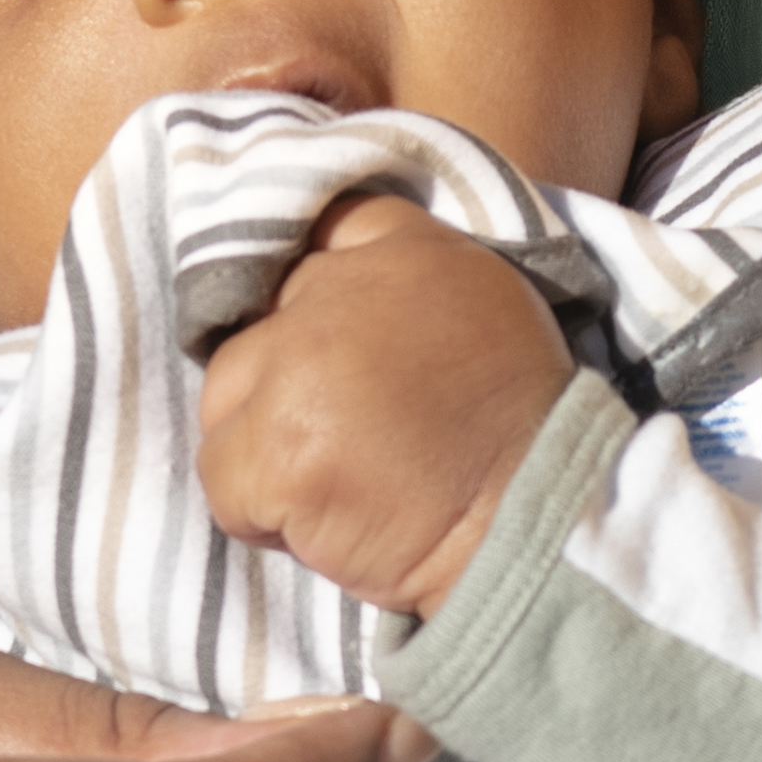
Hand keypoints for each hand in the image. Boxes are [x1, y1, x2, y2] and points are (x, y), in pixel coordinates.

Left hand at [196, 190, 577, 621]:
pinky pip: (222, 480)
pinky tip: (327, 525)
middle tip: (354, 447)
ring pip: (226, 405)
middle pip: (257, 332)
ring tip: (342, 489)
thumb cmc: (518, 445)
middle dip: (282, 395)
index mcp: (410, 252)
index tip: (326, 350)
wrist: (538, 531)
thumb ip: (406, 291)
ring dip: (265, 455)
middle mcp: (344, 292)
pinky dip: (259, 516)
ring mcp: (302, 366)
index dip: (305, 296)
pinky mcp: (276, 447)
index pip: (324, 231)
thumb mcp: (486, 316)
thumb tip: (326, 307)